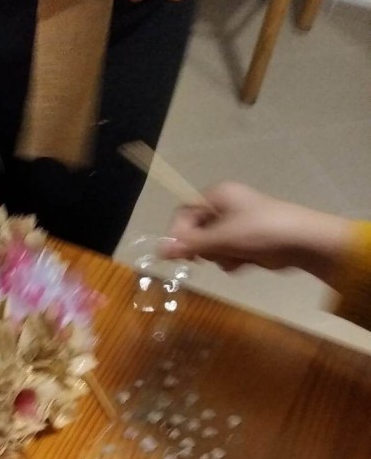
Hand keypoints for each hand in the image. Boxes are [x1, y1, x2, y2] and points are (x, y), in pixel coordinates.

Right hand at [159, 183, 352, 282]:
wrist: (302, 242)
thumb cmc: (260, 231)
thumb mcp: (221, 238)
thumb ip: (189, 245)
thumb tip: (158, 251)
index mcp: (218, 196)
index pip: (184, 214)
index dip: (179, 234)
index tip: (182, 254)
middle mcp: (225, 207)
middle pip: (196, 232)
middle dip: (204, 248)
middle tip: (213, 255)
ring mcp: (236, 224)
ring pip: (210, 246)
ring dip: (219, 257)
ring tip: (236, 257)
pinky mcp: (246, 241)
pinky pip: (226, 253)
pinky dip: (231, 261)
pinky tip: (245, 262)